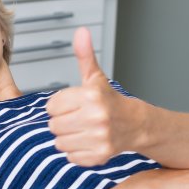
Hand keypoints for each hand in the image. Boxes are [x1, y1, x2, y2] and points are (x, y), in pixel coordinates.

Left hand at [46, 27, 135, 165]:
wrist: (136, 125)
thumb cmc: (110, 101)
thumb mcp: (95, 77)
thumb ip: (84, 55)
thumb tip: (81, 32)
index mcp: (91, 96)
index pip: (51, 106)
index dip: (60, 106)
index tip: (72, 105)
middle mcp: (96, 117)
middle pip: (53, 125)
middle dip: (62, 122)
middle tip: (77, 118)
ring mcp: (99, 138)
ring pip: (60, 142)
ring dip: (67, 138)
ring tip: (82, 130)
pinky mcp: (99, 155)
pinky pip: (71, 156)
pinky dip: (76, 152)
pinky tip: (88, 142)